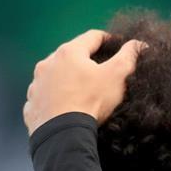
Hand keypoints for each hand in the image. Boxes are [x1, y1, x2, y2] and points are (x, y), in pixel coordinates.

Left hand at [23, 29, 144, 134]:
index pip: (92, 37)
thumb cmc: (91, 100)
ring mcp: (37, 83)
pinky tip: (63, 106)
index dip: (108, 40)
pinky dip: (55, 97)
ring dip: (67, 78)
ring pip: (55, 74)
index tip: (117, 46)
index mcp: (69, 52)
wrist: (62, 133)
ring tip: (80, 90)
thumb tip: (139, 43)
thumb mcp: (116, 76)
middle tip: (100, 70)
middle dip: (85, 60)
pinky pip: (45, 95)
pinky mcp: (32, 102)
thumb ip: (128, 56)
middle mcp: (48, 63)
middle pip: (71, 55)